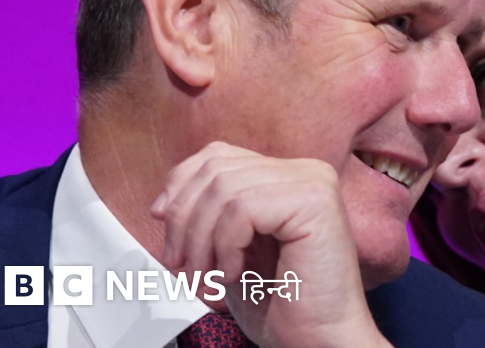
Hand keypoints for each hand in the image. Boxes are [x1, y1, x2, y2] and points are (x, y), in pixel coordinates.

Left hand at [151, 141, 391, 347]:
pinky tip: (233, 274)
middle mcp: (305, 171)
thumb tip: (164, 202)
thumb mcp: (230, 251)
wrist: (320, 342)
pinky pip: (243, 209)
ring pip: (224, 189)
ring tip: (207, 279)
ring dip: (201, 242)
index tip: (166, 229)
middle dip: (185, 223)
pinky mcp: (315, 203)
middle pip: (216, 170)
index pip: (218, 156)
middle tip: (182, 268)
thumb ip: (207, 217)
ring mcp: (314, 183)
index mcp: (288, 176)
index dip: (182, 189)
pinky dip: (225, 246)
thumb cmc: (282, 306)